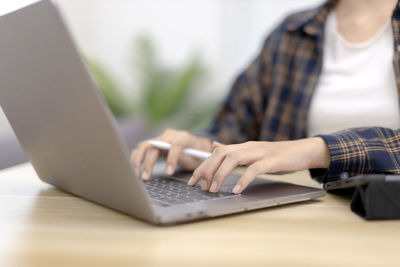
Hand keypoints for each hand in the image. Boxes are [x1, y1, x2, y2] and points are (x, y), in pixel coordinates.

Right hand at [131, 129, 211, 180]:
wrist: (196, 147)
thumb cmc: (197, 155)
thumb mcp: (195, 159)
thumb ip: (184, 159)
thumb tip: (170, 164)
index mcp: (183, 137)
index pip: (175, 146)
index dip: (171, 159)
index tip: (168, 173)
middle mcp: (170, 135)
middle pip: (154, 146)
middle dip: (148, 163)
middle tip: (145, 177)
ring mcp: (161, 137)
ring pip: (145, 145)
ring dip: (138, 160)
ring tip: (138, 175)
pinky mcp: (155, 142)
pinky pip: (142, 147)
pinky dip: (137, 157)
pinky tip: (135, 168)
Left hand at [187, 137, 329, 193]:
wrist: (302, 150)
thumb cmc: (276, 155)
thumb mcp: (251, 151)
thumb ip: (233, 150)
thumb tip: (215, 146)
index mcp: (242, 147)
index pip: (216, 152)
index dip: (203, 165)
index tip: (193, 180)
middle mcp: (248, 147)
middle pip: (221, 154)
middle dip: (207, 170)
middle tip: (199, 186)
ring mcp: (259, 153)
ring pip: (233, 159)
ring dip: (221, 174)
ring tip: (213, 189)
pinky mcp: (272, 161)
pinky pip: (254, 169)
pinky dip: (244, 179)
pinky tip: (237, 190)